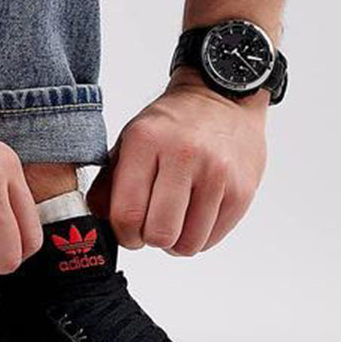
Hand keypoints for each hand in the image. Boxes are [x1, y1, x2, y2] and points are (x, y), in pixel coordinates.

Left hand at [88, 68, 266, 254]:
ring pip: (188, 243)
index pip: (127, 212)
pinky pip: (213, 238)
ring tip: (175, 220)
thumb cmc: (172, 124)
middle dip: (149, 239)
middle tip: (151, 226)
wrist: (222, 98)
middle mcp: (184, 155)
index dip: (124, 234)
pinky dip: (200, 236)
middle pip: (159, 233)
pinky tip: (195, 214)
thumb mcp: (130, 140)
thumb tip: (98, 221)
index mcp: (147, 141)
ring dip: (176, 242)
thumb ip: (109, 182)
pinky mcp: (242, 190)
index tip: (127, 231)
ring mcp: (217, 174)